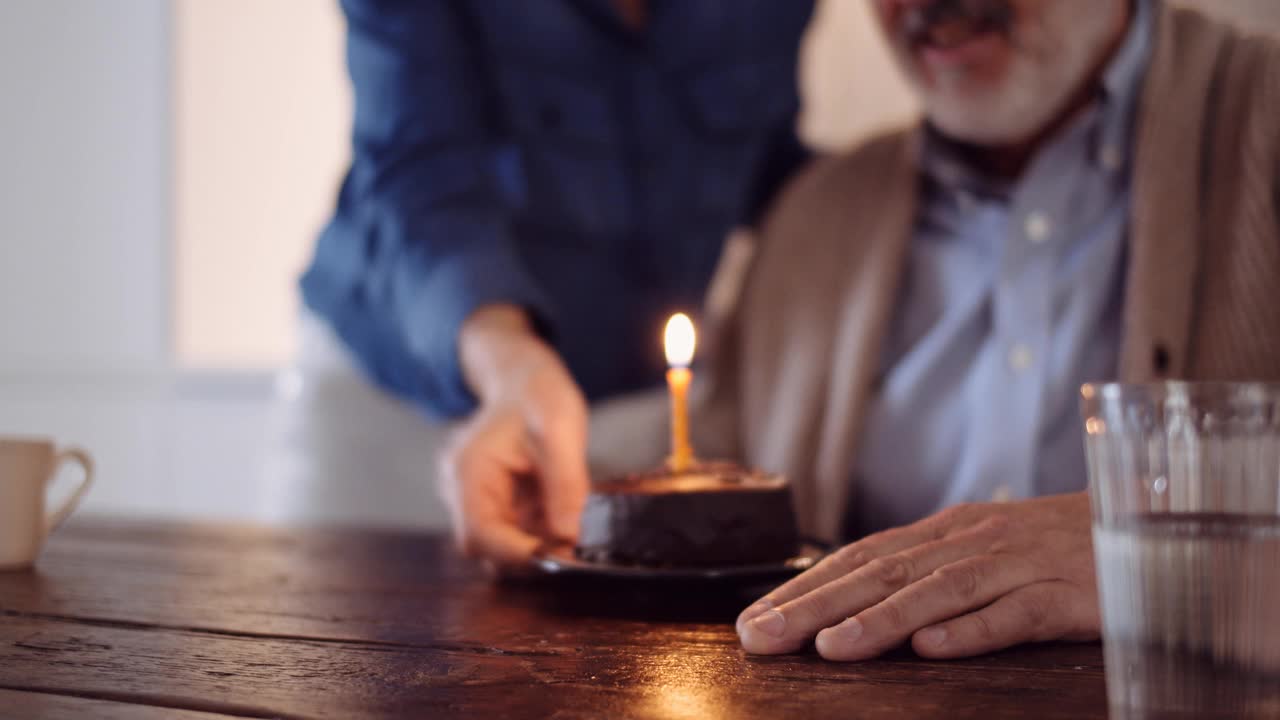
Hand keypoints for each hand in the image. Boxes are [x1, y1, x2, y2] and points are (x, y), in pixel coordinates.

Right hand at [438, 305, 589, 565]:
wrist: (525, 380)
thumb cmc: (538, 395)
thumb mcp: (560, 429)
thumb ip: (565, 483)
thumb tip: (570, 536)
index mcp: (467, 471)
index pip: (478, 534)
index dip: (515, 553)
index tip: (557, 556)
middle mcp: (462, 490)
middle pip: (487, 547)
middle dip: (530, 551)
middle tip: (574, 544)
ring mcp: (476, 499)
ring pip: (502, 545)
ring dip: (538, 543)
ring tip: (571, 522)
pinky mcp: (495, 504)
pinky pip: (515, 533)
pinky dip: (541, 533)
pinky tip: (563, 514)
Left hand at [736, 492, 1098, 659]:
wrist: (1146, 520)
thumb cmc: (1053, 545)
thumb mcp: (981, 551)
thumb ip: (923, 572)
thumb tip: (850, 605)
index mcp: (945, 531)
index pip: (859, 557)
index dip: (803, 588)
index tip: (754, 618)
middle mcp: (971, 539)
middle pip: (882, 571)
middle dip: (815, 605)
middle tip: (761, 635)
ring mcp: (1019, 562)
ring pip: (939, 589)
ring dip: (881, 618)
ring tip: (831, 646)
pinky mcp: (1068, 592)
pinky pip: (1016, 612)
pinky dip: (974, 628)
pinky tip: (933, 648)